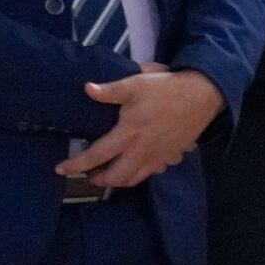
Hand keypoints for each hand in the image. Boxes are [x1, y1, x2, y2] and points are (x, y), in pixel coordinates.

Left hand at [58, 67, 220, 189]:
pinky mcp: (171, 156)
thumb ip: (110, 90)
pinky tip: (138, 164)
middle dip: (99, 179)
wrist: (204, 96)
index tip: (60, 169)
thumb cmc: (166, 88)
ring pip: (134, 178)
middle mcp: (141, 151)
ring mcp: (158, 156)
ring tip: (110, 173)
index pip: (96, 156)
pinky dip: (140, 173)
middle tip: (89, 174)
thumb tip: (87, 89)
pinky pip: (152, 172)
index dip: (76, 165)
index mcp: (128, 134)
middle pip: (116, 177)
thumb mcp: (136, 84)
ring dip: (119, 180)